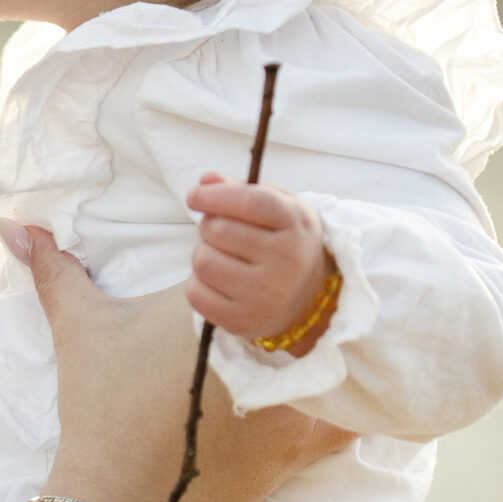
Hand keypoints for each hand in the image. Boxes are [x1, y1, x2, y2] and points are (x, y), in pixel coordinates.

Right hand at [25, 232, 351, 501]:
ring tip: (309, 342)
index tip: (238, 260)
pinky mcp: (304, 442)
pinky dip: (350, 403)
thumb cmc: (101, 405)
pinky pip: (350, 413)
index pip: (250, 254)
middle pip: (299, 296)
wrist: (119, 495)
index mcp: (216, 301)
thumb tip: (15, 224)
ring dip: (327, 344)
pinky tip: (341, 392)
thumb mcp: (78, 328)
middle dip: (291, 294)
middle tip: (275, 302)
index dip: (246, 256)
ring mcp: (290, 393)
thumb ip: (53, 269)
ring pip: (332, 349)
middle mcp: (263, 339)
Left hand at [185, 174, 330, 350]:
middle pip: (218, 230)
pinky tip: (219, 283)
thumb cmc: (284, 243)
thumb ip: (241, 190)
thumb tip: (205, 180)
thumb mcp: (277, 209)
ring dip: (203, 254)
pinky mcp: (243, 321)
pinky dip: (198, 284)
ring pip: (202, 261)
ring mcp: (266, 294)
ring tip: (223, 258)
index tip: (194, 196)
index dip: (216, 196)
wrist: (308, 299)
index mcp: (296, 226)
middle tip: (223, 235)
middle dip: (210, 227)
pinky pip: (195, 293)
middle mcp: (286, 261)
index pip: (250, 203)